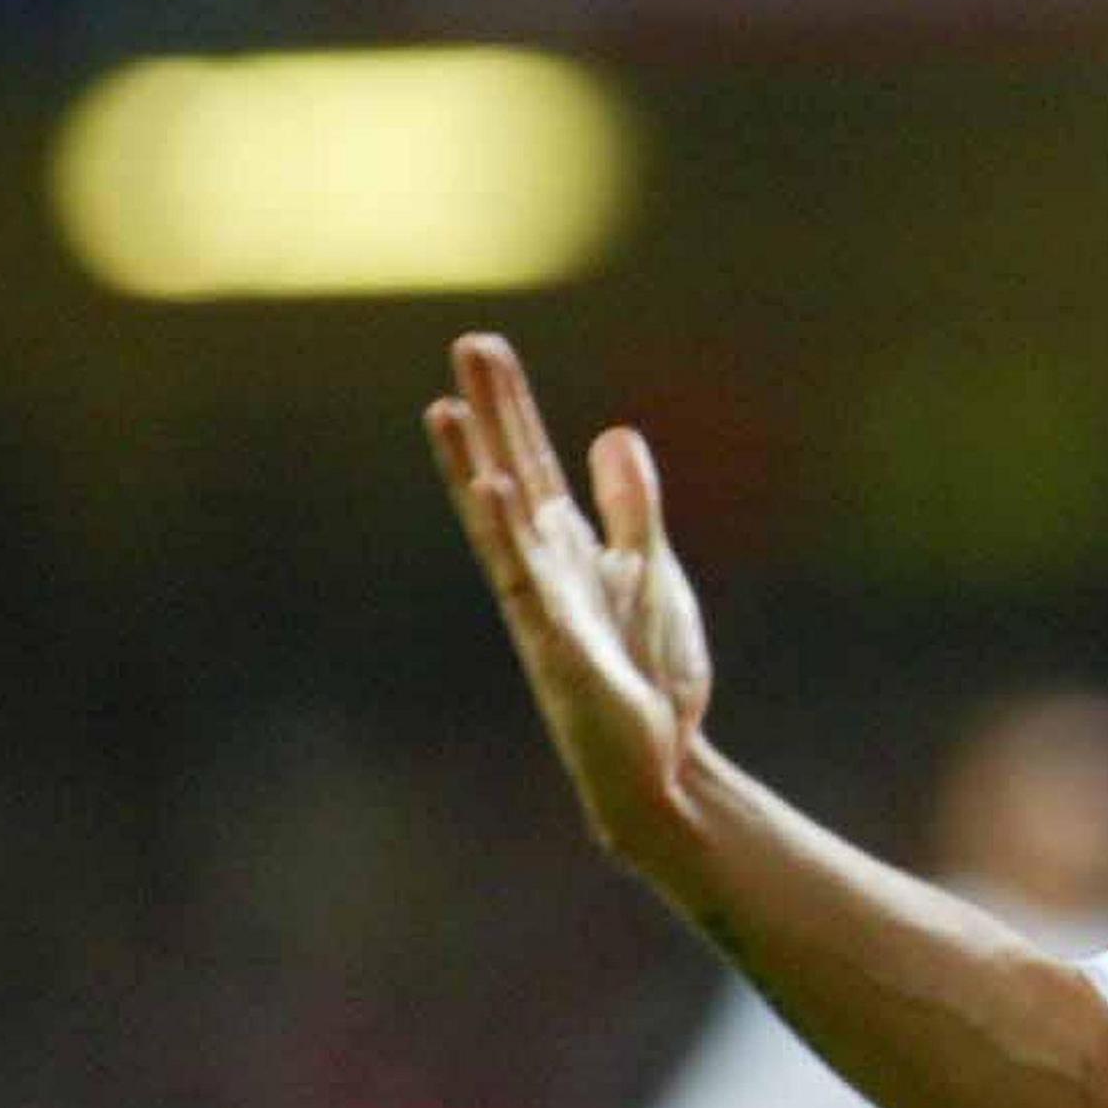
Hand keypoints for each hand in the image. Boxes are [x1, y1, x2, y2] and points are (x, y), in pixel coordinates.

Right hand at [425, 334, 713, 874]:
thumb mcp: (649, 572)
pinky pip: (532, 586)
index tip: (484, 350)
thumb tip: (614, 434)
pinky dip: (512, 539)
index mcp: (567, 551)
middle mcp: (543, 572)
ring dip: (474, 466)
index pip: (530, 465)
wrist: (659, 764)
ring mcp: (545, 609)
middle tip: (468, 344)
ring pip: (501, 526)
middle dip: (491, 414)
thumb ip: (631, 507)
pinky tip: (493, 492)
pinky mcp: (561, 649)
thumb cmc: (646, 673)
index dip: (510, 408)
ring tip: (447, 408)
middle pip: (510, 476)